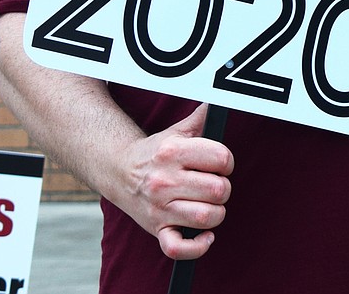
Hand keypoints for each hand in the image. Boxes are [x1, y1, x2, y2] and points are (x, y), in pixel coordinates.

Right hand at [120, 103, 233, 260]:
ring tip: (209, 205)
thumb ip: (202, 117)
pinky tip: (205, 235)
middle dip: (223, 188)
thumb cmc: (156, 152)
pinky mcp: (156, 229)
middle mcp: (165, 180)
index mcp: (173, 152)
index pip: (221, 158)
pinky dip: (196, 247)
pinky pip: (178, 248)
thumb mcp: (178, 130)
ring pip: (206, 217)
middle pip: (218, 190)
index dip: (227, 162)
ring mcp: (160, 207)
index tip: (221, 164)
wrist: (120, 171)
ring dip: (216, 213)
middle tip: (214, 184)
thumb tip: (220, 99)